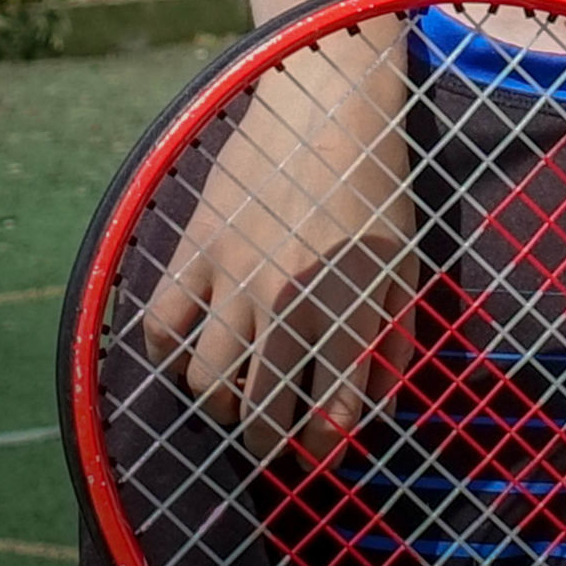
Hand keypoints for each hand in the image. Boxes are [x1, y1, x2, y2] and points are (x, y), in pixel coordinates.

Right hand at [144, 25, 417, 460]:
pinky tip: (191, 350)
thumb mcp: (405, 263)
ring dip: (218, 406)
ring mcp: (234, 277)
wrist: (325, 108)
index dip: (323, 449)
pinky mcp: (194, 249)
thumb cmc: (376, 188)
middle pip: (258, 412)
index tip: (318, 457)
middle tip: (270, 439)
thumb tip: (376, 406)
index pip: (329, 412)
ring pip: (204, 382)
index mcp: (348, 307)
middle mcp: (287, 303)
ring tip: (234, 398)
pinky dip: (168, 354)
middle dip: (265, 442)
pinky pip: (160, 327)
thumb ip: (394, 339)